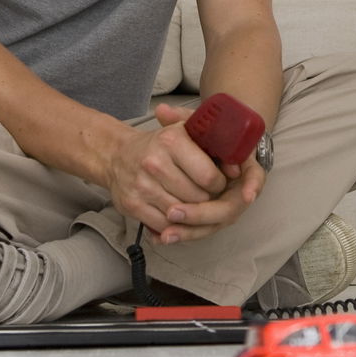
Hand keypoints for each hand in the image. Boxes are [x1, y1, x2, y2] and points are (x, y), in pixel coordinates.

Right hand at [105, 104, 263, 245]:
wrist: (117, 155)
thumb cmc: (159, 145)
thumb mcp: (184, 132)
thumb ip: (214, 144)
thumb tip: (238, 168)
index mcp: (171, 141)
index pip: (209, 176)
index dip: (219, 184)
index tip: (218, 183)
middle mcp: (155, 163)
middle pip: (197, 198)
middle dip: (207, 200)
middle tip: (207, 195)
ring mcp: (142, 186)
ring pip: (181, 214)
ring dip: (191, 214)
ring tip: (192, 204)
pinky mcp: (132, 205)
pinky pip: (163, 224)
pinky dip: (173, 224)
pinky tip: (177, 214)